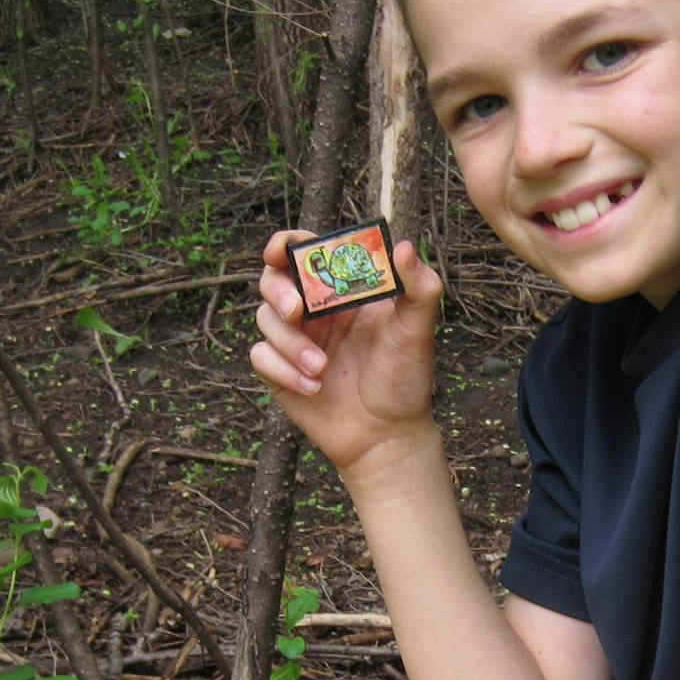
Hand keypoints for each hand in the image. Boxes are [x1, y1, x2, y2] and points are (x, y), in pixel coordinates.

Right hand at [251, 232, 445, 478]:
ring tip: (322, 368)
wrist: (387, 436)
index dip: (287, 244)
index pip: (306, 253)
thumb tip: (402, 247)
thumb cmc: (405, 380)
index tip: (283, 250)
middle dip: (278, 290)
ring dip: (290, 343)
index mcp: (343, 291)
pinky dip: (282, 369)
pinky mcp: (280, 371)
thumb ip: (419, 288)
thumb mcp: (417, 331)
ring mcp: (296, 340)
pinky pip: (261, 356)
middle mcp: (316, 311)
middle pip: (273, 279)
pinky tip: (312, 388)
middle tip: (295, 310)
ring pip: (265, 318)